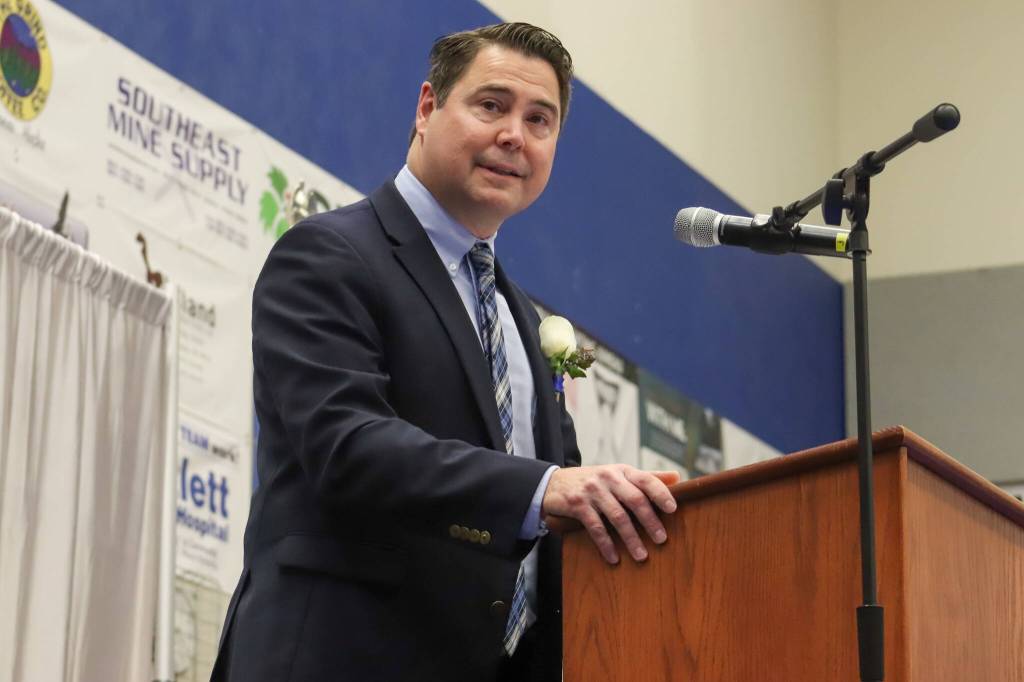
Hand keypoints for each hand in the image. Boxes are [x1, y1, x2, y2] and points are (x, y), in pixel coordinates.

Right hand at [542, 465, 679, 563]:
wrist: (554, 483)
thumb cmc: (594, 481)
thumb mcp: (618, 474)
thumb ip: (645, 477)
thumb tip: (677, 478)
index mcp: (622, 470)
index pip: (645, 479)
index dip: (660, 493)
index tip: (673, 509)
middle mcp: (608, 477)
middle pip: (634, 499)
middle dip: (650, 521)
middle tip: (661, 539)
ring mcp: (592, 490)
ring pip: (617, 516)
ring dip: (631, 538)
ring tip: (641, 555)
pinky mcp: (577, 504)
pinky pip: (596, 527)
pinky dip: (606, 545)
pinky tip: (614, 558)